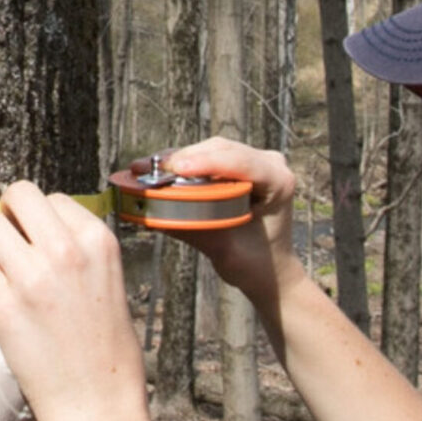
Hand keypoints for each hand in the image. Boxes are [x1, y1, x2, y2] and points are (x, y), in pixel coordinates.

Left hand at [0, 181, 150, 420]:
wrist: (97, 404)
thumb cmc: (105, 349)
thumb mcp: (109, 280)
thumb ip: (77, 248)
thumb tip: (38, 224)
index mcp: (97, 241)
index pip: (52, 198)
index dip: (41, 218)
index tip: (40, 239)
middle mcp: (64, 250)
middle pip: (18, 194)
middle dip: (9, 211)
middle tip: (10, 237)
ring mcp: (29, 277)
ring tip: (3, 265)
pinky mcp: (1, 304)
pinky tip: (1, 293)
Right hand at [159, 136, 299, 308]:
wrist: (270, 270)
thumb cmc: (256, 264)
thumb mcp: (226, 250)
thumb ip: (194, 227)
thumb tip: (153, 213)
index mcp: (278, 182)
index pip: (240, 163)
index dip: (205, 162)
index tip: (175, 169)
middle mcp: (269, 163)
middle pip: (220, 150)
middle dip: (181, 159)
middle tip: (145, 169)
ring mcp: (254, 160)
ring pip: (209, 150)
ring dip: (176, 160)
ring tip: (143, 169)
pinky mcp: (239, 164)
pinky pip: (207, 157)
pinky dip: (182, 164)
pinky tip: (158, 172)